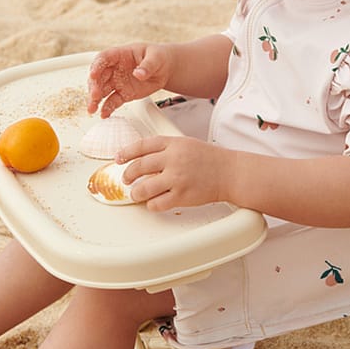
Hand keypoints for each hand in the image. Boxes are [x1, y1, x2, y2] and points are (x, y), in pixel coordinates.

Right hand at [86, 43, 171, 115]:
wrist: (164, 69)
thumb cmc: (157, 57)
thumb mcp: (155, 58)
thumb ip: (147, 65)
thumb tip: (139, 74)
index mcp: (120, 55)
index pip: (104, 58)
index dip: (96, 66)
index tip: (93, 74)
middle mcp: (114, 69)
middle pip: (99, 76)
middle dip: (94, 86)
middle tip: (95, 96)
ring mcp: (117, 82)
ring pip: (102, 90)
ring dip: (95, 99)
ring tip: (92, 109)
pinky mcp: (123, 94)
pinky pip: (112, 101)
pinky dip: (107, 108)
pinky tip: (104, 114)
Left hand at [118, 136, 232, 211]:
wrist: (230, 173)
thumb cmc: (210, 159)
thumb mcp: (187, 144)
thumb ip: (166, 149)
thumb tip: (144, 158)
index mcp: (173, 144)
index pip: (142, 146)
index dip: (126, 152)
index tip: (119, 158)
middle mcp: (173, 159)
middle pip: (139, 167)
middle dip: (128, 175)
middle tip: (126, 179)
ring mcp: (177, 178)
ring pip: (144, 188)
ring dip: (136, 192)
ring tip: (137, 193)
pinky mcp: (182, 196)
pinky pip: (157, 203)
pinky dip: (151, 204)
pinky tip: (153, 202)